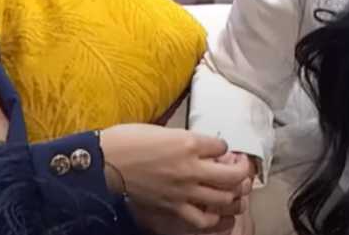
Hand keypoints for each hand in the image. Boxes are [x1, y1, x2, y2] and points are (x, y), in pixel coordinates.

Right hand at [99, 125, 251, 233]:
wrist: (105, 162)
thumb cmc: (129, 140)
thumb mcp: (162, 130)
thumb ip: (186, 139)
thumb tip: (201, 146)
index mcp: (189, 142)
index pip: (223, 146)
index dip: (224, 147)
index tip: (220, 149)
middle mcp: (192, 168)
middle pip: (234, 176)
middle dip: (242, 172)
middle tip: (240, 169)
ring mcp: (184, 191)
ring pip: (225, 199)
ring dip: (235, 195)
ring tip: (235, 191)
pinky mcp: (174, 208)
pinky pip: (203, 219)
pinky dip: (215, 218)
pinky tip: (217, 213)